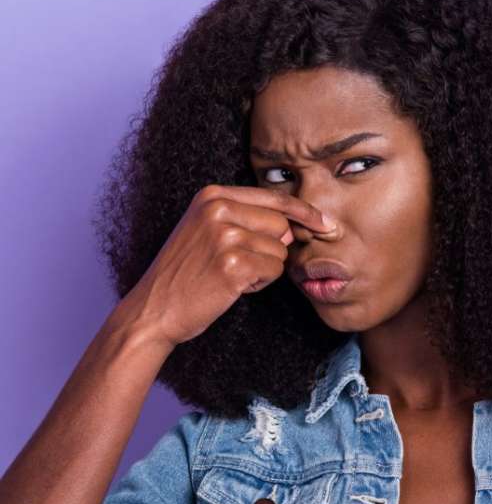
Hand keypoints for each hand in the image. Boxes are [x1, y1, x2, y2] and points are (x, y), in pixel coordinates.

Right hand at [115, 184, 335, 348]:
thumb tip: (294, 224)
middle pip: (281, 225)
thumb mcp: (207, 231)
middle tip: (239, 262)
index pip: (273, 197)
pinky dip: (260, 282)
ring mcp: (225, 235)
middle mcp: (218, 209)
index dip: (303, 211)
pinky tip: (234, 286)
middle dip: (272, 249)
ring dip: (264, 269)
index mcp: (212, 195)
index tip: (324, 222)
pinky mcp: (233, 264)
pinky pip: (274, 270)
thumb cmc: (186, 273)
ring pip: (280, 250)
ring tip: (231, 275)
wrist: (155, 308)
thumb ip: (246, 219)